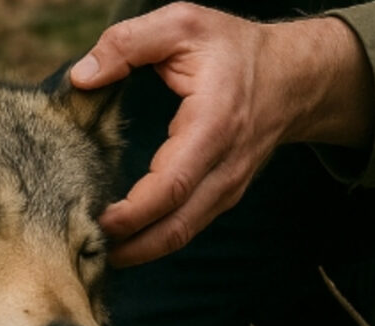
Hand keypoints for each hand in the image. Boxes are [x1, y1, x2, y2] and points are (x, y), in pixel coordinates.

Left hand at [71, 2, 373, 266]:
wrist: (291, 78)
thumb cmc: (234, 51)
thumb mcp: (182, 24)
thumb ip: (128, 43)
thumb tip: (82, 75)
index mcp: (213, 125)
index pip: (172, 184)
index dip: (134, 212)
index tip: (99, 219)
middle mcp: (225, 166)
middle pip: (178, 225)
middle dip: (133, 247)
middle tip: (91, 250)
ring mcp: (228, 186)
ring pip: (184, 233)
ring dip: (143, 250)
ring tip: (103, 253)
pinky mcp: (225, 194)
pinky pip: (189, 225)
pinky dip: (158, 239)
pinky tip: (129, 239)